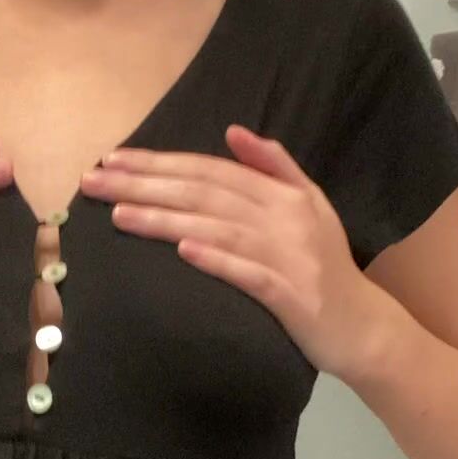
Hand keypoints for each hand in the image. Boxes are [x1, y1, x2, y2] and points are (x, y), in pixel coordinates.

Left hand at [80, 124, 380, 379]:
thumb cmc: (327, 266)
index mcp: (282, 195)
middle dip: (145, 184)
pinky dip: (217, 260)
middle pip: (204, 194)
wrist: (363, 326)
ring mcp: (287, 257)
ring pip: (217, 229)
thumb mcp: (310, 205)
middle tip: (94, 182)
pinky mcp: (290, 296)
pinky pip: (248, 273)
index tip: (112, 159)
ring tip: (119, 214)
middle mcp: (283, 218)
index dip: (160, 162)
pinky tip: (183, 250)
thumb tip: (234, 131)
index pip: (211, 171)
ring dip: (167, 220)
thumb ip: (275, 166)